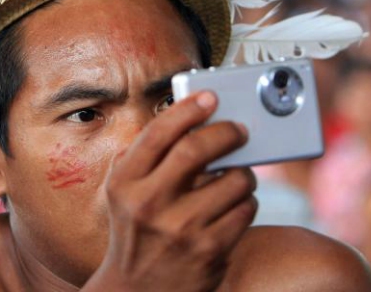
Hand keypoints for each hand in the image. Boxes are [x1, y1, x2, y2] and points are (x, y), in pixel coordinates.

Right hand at [83, 91, 257, 291]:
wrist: (136, 291)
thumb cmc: (135, 230)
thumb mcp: (124, 192)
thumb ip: (147, 156)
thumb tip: (191, 118)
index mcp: (125, 183)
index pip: (159, 133)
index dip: (189, 109)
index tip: (210, 98)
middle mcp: (150, 204)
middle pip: (198, 149)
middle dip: (226, 132)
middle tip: (239, 130)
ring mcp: (182, 229)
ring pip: (232, 179)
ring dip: (243, 171)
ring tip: (237, 174)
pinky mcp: (211, 250)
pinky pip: (246, 209)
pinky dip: (246, 201)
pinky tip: (234, 204)